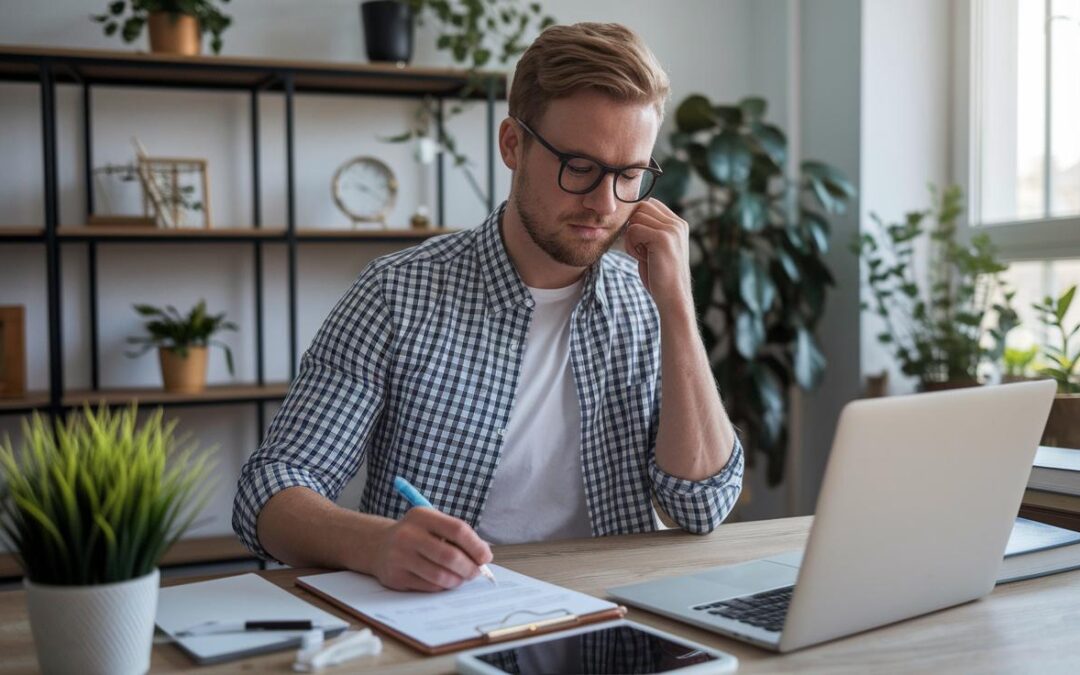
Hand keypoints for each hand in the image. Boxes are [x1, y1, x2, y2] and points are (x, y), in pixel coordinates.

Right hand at [370, 507, 492, 591]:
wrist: (378, 545)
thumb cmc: (416, 535)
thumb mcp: (432, 524)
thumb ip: (456, 536)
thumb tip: (483, 555)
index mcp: (422, 516)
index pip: (457, 529)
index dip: (476, 545)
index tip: (486, 557)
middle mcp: (408, 534)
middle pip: (450, 555)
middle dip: (469, 568)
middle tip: (476, 572)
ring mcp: (399, 557)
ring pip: (440, 575)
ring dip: (458, 580)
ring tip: (462, 577)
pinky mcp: (395, 577)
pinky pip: (429, 586)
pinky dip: (443, 586)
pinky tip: (445, 581)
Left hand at [623, 198, 693, 310]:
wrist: (672, 297)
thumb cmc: (660, 275)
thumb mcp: (657, 248)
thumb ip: (650, 230)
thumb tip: (630, 215)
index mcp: (678, 224)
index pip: (651, 204)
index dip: (638, 220)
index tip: (641, 241)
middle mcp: (677, 224)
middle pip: (642, 207)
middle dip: (634, 226)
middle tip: (639, 248)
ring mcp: (671, 230)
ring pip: (636, 217)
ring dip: (631, 237)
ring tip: (641, 254)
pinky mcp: (662, 238)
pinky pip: (633, 230)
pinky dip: (631, 245)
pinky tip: (641, 258)